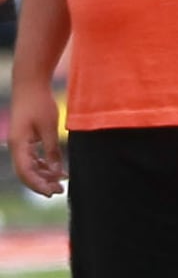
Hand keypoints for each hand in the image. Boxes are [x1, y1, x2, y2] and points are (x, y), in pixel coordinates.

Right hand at [7, 79, 65, 196]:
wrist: (30, 85)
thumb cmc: (39, 103)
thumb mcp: (49, 127)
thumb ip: (52, 149)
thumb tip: (57, 170)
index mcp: (19, 145)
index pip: (25, 172)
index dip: (38, 185)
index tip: (52, 192)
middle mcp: (16, 147)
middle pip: (26, 172)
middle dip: (42, 183)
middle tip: (60, 190)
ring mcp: (19, 143)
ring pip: (29, 166)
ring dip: (43, 174)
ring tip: (61, 181)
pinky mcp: (25, 139)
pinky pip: (32, 158)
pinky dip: (43, 165)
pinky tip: (56, 169)